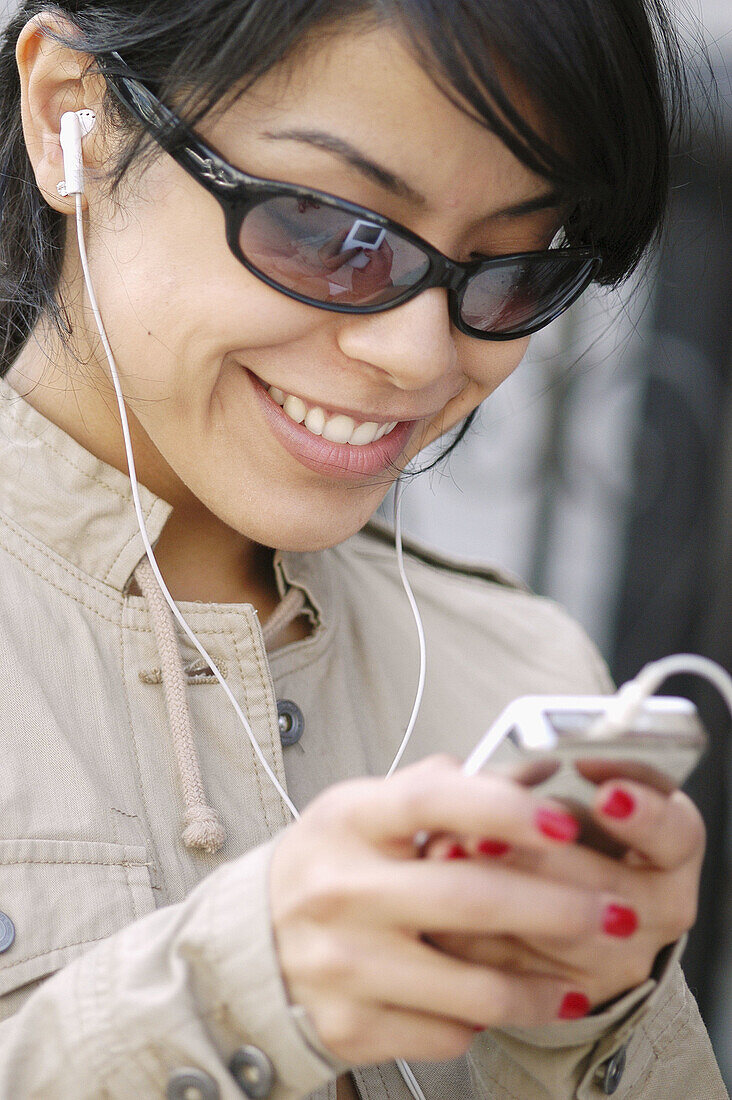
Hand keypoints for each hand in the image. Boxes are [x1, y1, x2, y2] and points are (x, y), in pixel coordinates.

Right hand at [269, 757, 641, 1065]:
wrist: (250, 947)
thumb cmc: (326, 865)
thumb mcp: (361, 810)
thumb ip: (434, 791)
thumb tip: (527, 775)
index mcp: (348, 821)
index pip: (432, 801)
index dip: (504, 808)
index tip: (564, 821)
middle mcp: (339, 890)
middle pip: (469, 899)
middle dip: (558, 908)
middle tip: (614, 911)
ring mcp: (341, 965)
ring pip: (473, 985)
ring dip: (541, 986)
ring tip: (580, 979)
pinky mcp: (348, 1026)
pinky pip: (447, 1030)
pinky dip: (484, 1019)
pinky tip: (497, 1001)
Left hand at [425, 778, 704, 1010]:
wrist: (576, 913)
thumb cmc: (579, 838)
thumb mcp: (578, 799)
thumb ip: (551, 786)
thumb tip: (513, 779)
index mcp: (672, 849)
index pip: (674, 833)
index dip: (641, 816)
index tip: (605, 797)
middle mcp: (659, 909)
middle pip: (606, 887)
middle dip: (534, 859)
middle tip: (479, 833)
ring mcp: (621, 960)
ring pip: (558, 937)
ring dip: (489, 896)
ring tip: (442, 857)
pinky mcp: (575, 997)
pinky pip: (516, 971)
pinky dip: (468, 938)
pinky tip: (432, 908)